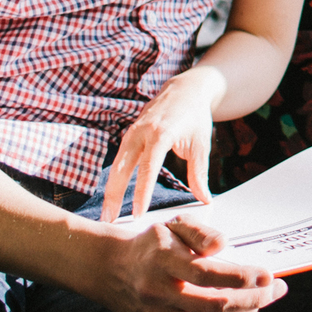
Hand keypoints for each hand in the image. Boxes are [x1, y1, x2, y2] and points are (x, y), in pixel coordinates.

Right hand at [94, 216, 285, 311]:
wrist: (110, 270)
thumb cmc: (153, 245)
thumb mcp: (174, 225)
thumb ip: (201, 233)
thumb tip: (225, 245)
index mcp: (162, 262)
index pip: (207, 274)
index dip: (242, 277)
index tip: (268, 274)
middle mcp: (158, 295)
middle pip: (215, 307)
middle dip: (254, 300)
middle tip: (276, 290)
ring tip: (260, 304)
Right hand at [103, 66, 224, 221]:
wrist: (186, 89)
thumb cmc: (196, 117)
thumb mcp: (201, 144)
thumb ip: (199, 174)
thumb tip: (205, 201)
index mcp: (161, 133)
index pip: (148, 168)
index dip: (141, 193)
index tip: (138, 214)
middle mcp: (142, 132)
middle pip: (123, 168)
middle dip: (114, 196)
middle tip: (109, 221)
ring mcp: (133, 132)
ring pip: (116, 165)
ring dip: (110, 190)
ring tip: (107, 215)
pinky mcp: (129, 135)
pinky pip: (119, 159)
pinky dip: (114, 179)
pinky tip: (112, 197)